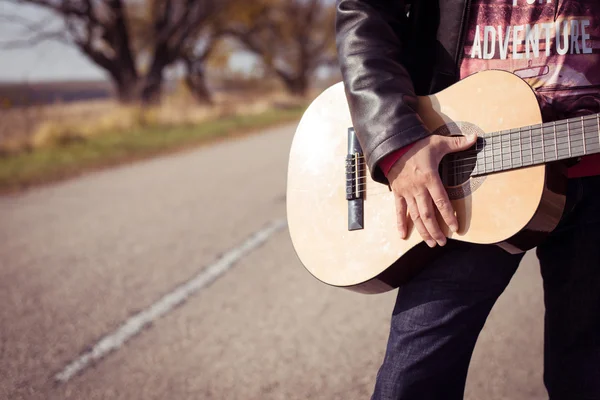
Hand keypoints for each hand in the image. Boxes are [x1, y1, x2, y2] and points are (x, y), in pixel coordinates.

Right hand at [387, 133, 476, 247]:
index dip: (449, 216)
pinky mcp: (398, 192)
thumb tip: (475, 138)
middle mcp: (418, 188)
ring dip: (423, 231)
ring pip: (415, 215)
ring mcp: (406, 192)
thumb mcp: (438, 142)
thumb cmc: (417, 144)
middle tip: (442, 243)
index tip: (455, 228)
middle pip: (427, 214)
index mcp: (430, 178)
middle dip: (435, 230)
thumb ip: (457, 143)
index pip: (441, 201)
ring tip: (430, 243)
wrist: (392, 145)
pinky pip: (399, 210)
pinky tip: (403, 235)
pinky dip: (400, 223)